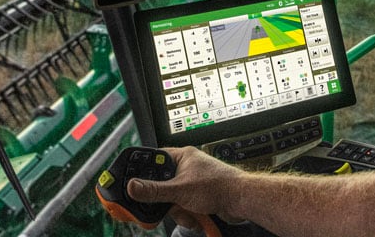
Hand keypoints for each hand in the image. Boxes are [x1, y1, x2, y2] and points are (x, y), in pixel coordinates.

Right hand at [126, 146, 245, 228]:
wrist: (241, 200)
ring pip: (172, 199)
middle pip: (162, 185)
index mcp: (182, 157)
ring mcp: (193, 182)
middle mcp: (187, 167)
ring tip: (189, 212)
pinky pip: (184, 207)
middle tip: (168, 206)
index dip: (144, 173)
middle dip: (166, 201)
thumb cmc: (219, 185)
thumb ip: (154, 190)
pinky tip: (196, 217)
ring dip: (179, 211)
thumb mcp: (180, 190)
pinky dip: (188, 215)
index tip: (135, 186)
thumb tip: (133, 187)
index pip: (154, 160)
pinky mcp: (198, 196)